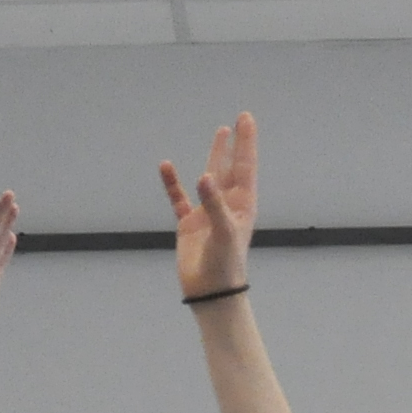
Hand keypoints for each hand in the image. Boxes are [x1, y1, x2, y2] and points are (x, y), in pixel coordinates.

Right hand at [161, 112, 257, 299]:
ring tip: (220, 133)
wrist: (210, 293)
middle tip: (239, 121)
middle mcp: (226, 206)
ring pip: (210, 177)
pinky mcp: (189, 225)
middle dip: (236, 145)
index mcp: (242, 206)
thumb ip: (213, 203)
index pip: (245, 166)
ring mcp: (207, 213)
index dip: (245, 142)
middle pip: (232, 167)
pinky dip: (173, 183)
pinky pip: (179, 198)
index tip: (245, 118)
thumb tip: (203, 176)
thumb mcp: (223, 232)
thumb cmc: (225, 265)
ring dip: (214, 156)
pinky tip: (166, 166)